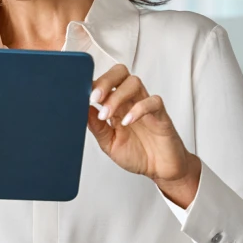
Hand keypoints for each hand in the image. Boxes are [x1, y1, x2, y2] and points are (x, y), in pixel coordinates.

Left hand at [87, 65, 201, 207]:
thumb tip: (82, 110)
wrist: (162, 169)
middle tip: (94, 97)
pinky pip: (153, 102)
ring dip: (117, 96)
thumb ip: (97, 127)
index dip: (92, 84)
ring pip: (134, 83)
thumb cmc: (138, 154)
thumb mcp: (109, 143)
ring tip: (107, 115)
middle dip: (105, 81)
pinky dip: (139, 109)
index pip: (105, 82)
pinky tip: (127, 121)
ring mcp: (146, 106)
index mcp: (117, 105)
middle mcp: (131, 101)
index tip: (80, 94)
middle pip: (120, 73)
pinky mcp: (161, 115)